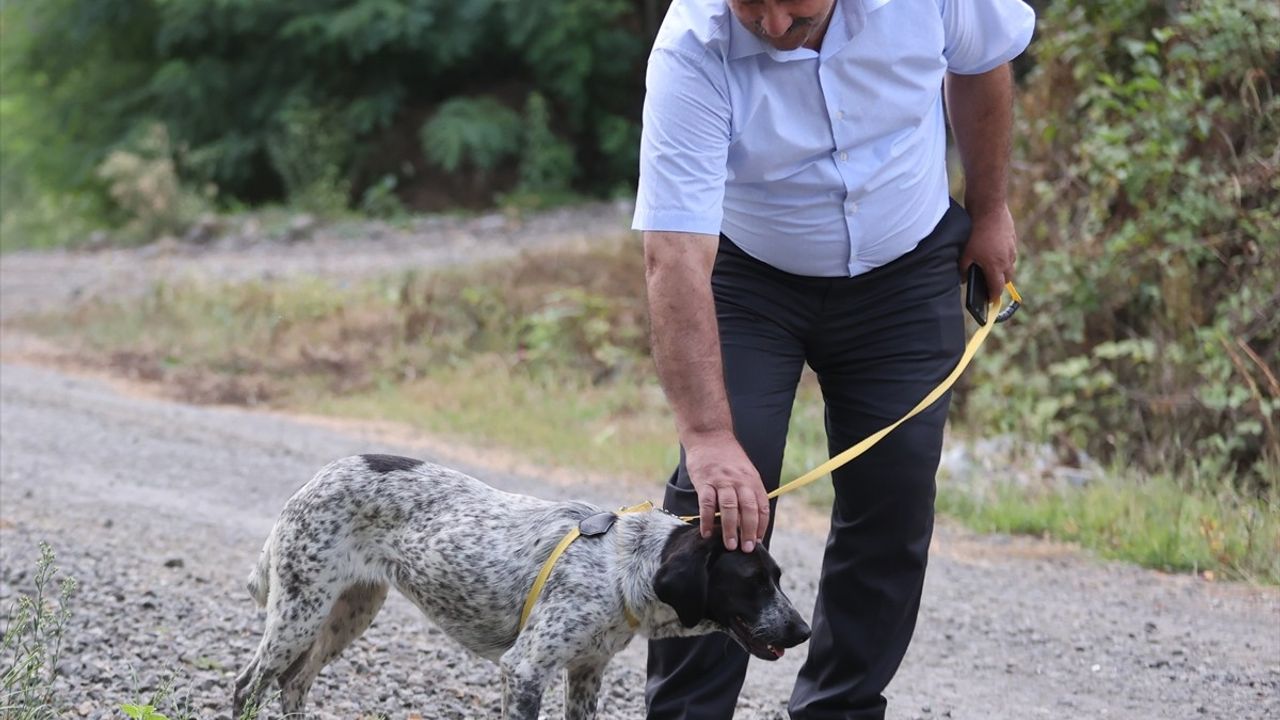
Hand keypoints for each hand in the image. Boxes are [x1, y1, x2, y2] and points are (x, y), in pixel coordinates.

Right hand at [684, 434, 769, 552]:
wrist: (710, 435)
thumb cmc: (728, 457)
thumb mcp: (745, 471)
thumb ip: (749, 491)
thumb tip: (751, 519)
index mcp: (752, 480)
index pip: (761, 506)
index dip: (761, 525)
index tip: (758, 541)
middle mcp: (740, 481)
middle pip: (748, 509)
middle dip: (749, 531)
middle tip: (747, 549)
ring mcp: (722, 481)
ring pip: (729, 508)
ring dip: (730, 528)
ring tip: (730, 545)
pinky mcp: (705, 481)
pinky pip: (707, 503)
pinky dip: (707, 519)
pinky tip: (706, 532)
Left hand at [959, 203, 1017, 302]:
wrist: (989, 208)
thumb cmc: (976, 232)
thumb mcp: (965, 253)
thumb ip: (964, 269)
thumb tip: (963, 279)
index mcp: (996, 266)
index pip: (997, 288)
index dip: (993, 296)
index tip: (990, 301)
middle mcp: (1007, 259)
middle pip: (1007, 278)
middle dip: (999, 283)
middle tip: (990, 285)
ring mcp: (1012, 248)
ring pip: (1010, 264)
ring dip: (1002, 269)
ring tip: (990, 267)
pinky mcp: (1012, 237)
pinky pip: (1010, 252)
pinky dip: (1004, 256)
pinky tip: (993, 250)